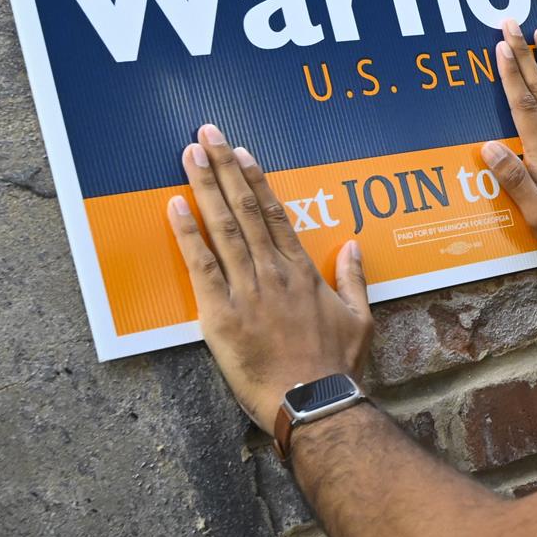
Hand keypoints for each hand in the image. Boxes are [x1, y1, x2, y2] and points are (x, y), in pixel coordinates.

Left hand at [166, 124, 372, 429]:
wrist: (314, 402)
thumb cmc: (337, 366)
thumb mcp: (361, 318)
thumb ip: (354, 279)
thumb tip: (354, 246)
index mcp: (304, 272)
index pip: (276, 214)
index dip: (256, 180)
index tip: (242, 153)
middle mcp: (274, 271)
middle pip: (246, 209)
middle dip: (224, 168)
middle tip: (207, 134)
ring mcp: (247, 289)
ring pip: (224, 226)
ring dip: (205, 186)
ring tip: (190, 154)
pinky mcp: (221, 314)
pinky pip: (201, 265)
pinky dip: (188, 233)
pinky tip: (175, 206)